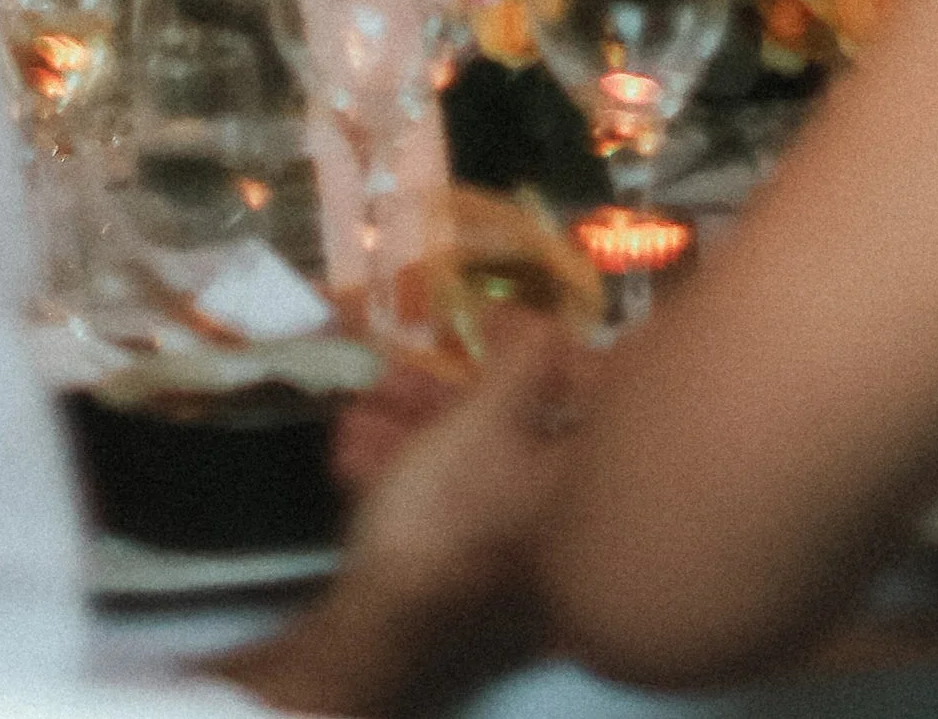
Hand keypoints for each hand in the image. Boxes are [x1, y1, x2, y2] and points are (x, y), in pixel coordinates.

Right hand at [227, 320, 591, 715]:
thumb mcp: (488, 416)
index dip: (540, 345)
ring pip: (463, 459)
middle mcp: (552, 511)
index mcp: (581, 478)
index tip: (491, 318)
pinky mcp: (456, 561)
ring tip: (362, 407)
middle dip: (444, 391)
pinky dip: (398, 465)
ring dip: (407, 424)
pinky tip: (352, 446)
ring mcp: (503, 541)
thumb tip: (545, 321)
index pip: (584, 393)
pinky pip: (437, 495)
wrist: (379, 619)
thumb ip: (526, 358)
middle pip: (510, 427)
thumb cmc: (448, 508)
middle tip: (402, 368)